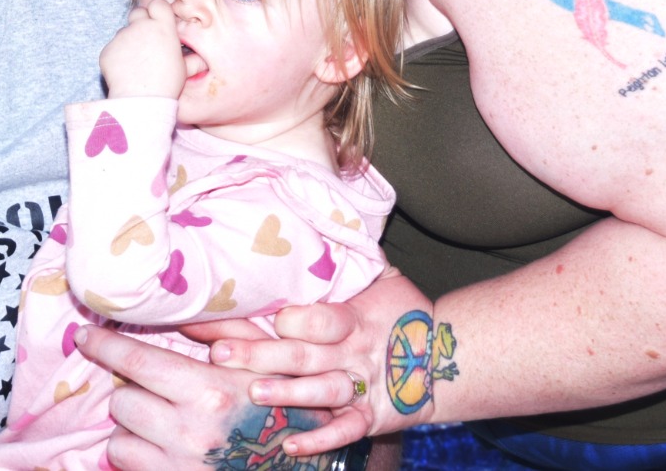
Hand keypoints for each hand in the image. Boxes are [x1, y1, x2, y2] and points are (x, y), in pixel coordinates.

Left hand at [74, 320, 333, 470]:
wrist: (302, 469)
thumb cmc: (283, 407)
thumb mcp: (265, 361)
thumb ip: (226, 331)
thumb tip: (180, 308)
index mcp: (210, 392)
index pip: (137, 362)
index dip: (104, 346)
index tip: (85, 336)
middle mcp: (191, 433)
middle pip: (121, 402)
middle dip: (131, 392)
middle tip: (154, 389)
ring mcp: (180, 467)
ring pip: (119, 441)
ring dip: (133, 429)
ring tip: (161, 422)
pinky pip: (129, 468)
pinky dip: (139, 454)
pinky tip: (162, 446)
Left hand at [100, 0, 185, 98]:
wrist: (140, 101)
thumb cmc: (167, 84)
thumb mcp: (185, 70)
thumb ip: (193, 61)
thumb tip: (203, 61)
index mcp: (162, 27)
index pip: (158, 4)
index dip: (158, 12)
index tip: (159, 23)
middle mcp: (141, 26)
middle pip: (138, 12)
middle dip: (141, 22)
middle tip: (146, 40)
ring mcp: (122, 37)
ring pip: (124, 32)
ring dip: (129, 41)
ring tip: (137, 63)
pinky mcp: (107, 50)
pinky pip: (113, 48)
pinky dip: (117, 57)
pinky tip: (125, 72)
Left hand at [205, 268, 439, 452]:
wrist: (445, 355)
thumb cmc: (402, 311)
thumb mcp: (384, 278)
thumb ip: (355, 259)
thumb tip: (322, 218)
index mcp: (355, 318)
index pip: (321, 318)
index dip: (294, 319)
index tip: (265, 317)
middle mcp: (354, 353)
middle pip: (305, 355)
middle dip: (261, 354)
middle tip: (219, 353)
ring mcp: (362, 388)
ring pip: (321, 392)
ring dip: (287, 394)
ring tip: (253, 393)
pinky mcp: (369, 417)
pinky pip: (344, 431)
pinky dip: (320, 440)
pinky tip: (290, 447)